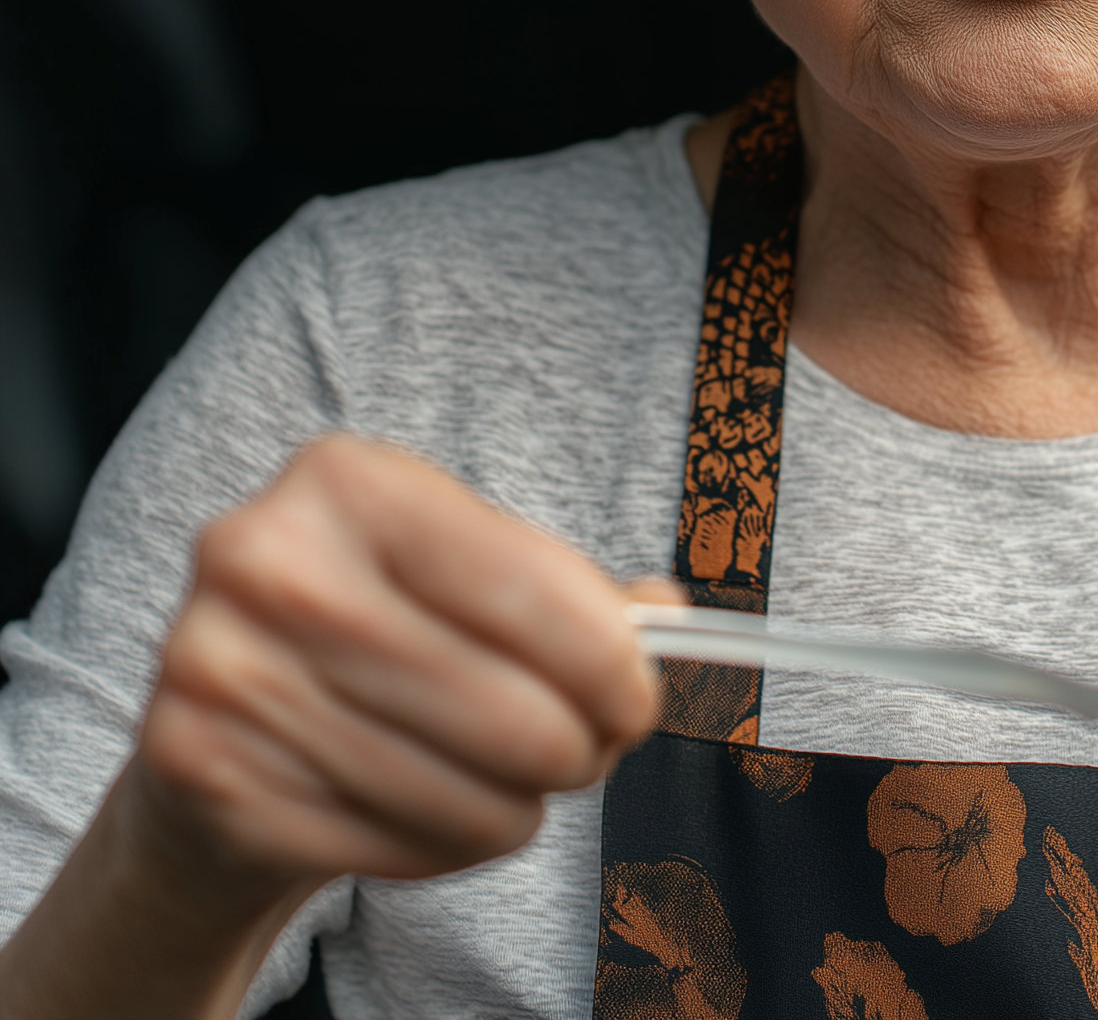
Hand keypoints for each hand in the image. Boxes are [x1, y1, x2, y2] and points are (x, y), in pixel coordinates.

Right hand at [137, 435, 662, 890]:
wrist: (214, 717)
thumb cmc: (374, 628)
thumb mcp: (460, 570)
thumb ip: (572, 591)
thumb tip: (667, 616)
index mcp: (349, 481)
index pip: (526, 584)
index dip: (609, 658)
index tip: (641, 697)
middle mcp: (270, 562)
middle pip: (503, 702)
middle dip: (578, 747)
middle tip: (590, 754)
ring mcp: (220, 670)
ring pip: (456, 787)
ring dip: (518, 808)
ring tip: (520, 791)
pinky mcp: (200, 774)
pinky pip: (386, 845)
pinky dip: (446, 846)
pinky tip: (446, 817)